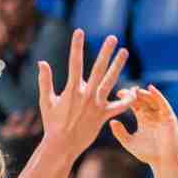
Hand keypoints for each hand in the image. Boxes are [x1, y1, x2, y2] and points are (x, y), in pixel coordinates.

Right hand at [35, 30, 134, 159]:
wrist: (62, 145)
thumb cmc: (52, 124)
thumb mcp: (46, 102)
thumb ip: (45, 81)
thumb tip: (41, 62)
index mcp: (72, 91)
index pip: (74, 63)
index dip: (76, 46)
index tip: (79, 32)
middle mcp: (86, 95)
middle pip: (98, 69)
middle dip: (105, 52)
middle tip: (112, 38)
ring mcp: (96, 105)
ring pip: (110, 81)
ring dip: (118, 66)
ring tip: (125, 51)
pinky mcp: (104, 115)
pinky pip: (119, 106)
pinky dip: (127, 100)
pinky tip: (135, 91)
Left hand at [109, 84, 177, 168]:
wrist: (162, 161)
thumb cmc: (146, 153)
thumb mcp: (129, 142)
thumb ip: (120, 132)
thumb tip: (111, 121)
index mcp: (143, 119)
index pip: (135, 105)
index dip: (127, 99)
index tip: (117, 94)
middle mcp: (153, 115)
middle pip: (143, 100)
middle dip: (135, 94)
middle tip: (126, 91)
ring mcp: (162, 115)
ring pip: (153, 100)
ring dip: (145, 94)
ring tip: (136, 90)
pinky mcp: (169, 117)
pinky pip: (164, 104)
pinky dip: (158, 96)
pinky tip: (151, 89)